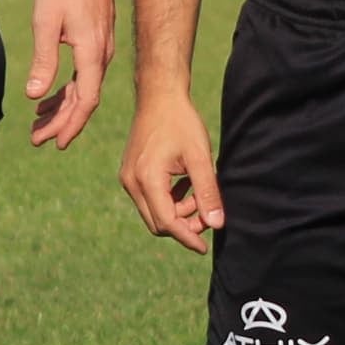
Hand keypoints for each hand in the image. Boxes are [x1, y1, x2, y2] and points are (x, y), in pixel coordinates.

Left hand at [24, 0, 116, 149]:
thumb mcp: (46, 22)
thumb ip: (44, 60)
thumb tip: (35, 95)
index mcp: (92, 52)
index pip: (87, 99)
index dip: (71, 124)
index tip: (54, 142)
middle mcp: (102, 54)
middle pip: (86, 98)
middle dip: (63, 122)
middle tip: (38, 139)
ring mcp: (102, 47)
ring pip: (85, 87)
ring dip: (63, 107)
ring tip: (38, 122)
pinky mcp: (97, 40)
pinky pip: (85, 74)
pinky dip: (68, 89)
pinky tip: (49, 95)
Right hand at [121, 82, 224, 251]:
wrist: (159, 97)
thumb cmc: (182, 122)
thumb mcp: (200, 157)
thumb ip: (207, 192)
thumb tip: (216, 224)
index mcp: (146, 179)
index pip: (167, 222)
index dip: (187, 237)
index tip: (205, 247)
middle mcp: (131, 183)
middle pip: (157, 222)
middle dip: (184, 225)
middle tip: (209, 213)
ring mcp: (128, 179)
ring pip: (153, 212)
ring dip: (178, 212)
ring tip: (200, 193)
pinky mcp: (131, 174)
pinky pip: (149, 200)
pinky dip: (169, 201)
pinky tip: (187, 187)